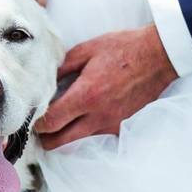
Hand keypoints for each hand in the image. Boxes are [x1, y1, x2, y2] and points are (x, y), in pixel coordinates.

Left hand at [36, 24, 177, 148]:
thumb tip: (44, 80)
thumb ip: (62, 67)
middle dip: (45, 136)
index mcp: (85, 96)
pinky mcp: (121, 127)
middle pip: (58, 142)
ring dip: (64, 135)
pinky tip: (83, 116)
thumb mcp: (86, 50)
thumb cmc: (124, 49)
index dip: (35, 122)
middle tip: (41, 123)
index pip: (50, 122)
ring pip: (76, 142)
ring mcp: (111, 125)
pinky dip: (84, 131)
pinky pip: (95, 137)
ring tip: (61, 119)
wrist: (159, 56)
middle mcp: (97, 116)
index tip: (32, 113)